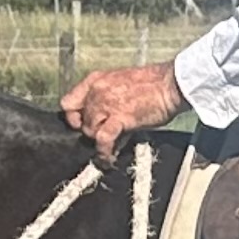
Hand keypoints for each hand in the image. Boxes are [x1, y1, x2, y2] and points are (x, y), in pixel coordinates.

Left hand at [61, 60, 185, 163]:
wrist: (170, 84)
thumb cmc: (152, 85)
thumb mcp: (121, 84)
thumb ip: (107, 99)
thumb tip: (103, 121)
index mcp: (96, 80)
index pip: (68, 102)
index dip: (73, 117)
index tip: (81, 124)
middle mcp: (97, 91)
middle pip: (80, 121)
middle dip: (92, 131)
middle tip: (107, 136)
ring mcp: (106, 104)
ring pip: (89, 130)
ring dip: (99, 141)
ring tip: (112, 145)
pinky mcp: (120, 118)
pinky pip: (103, 138)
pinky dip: (104, 151)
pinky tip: (108, 157)